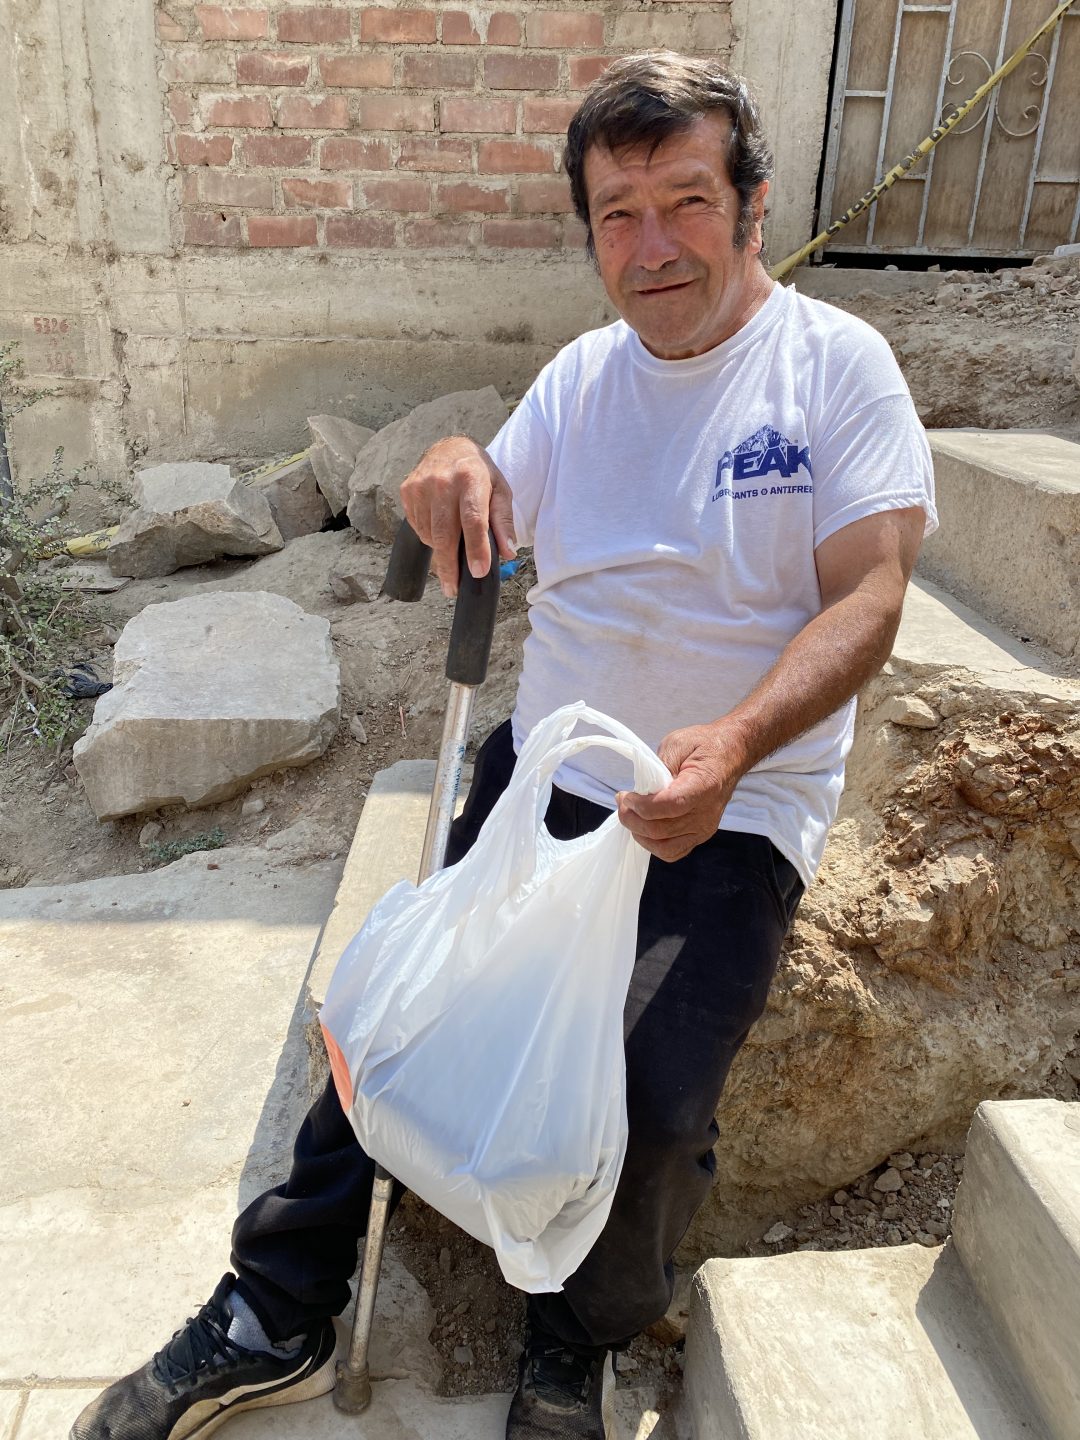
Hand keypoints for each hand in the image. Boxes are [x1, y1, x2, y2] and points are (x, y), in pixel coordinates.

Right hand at [399, 436, 516, 596]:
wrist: (448, 448)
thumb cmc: (478, 473)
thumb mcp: (500, 490)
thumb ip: (503, 521)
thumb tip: (507, 552)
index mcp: (470, 478)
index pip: (473, 520)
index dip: (476, 548)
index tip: (478, 572)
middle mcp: (442, 481)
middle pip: (445, 534)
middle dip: (449, 566)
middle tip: (453, 589)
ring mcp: (420, 486)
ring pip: (429, 534)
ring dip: (441, 550)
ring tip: (452, 549)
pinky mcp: (407, 491)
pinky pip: (418, 527)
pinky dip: (430, 537)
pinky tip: (440, 529)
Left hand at [616, 721, 749, 861]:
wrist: (730, 755)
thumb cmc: (703, 746)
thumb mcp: (677, 743)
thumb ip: (658, 767)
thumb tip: (640, 790)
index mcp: (704, 786)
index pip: (669, 806)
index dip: (642, 805)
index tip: (626, 795)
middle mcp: (706, 813)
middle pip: (661, 830)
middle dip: (632, 819)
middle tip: (622, 802)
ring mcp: (704, 828)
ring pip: (664, 846)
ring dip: (639, 833)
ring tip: (630, 815)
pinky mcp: (700, 835)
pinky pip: (673, 851)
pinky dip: (653, 844)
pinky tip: (643, 827)